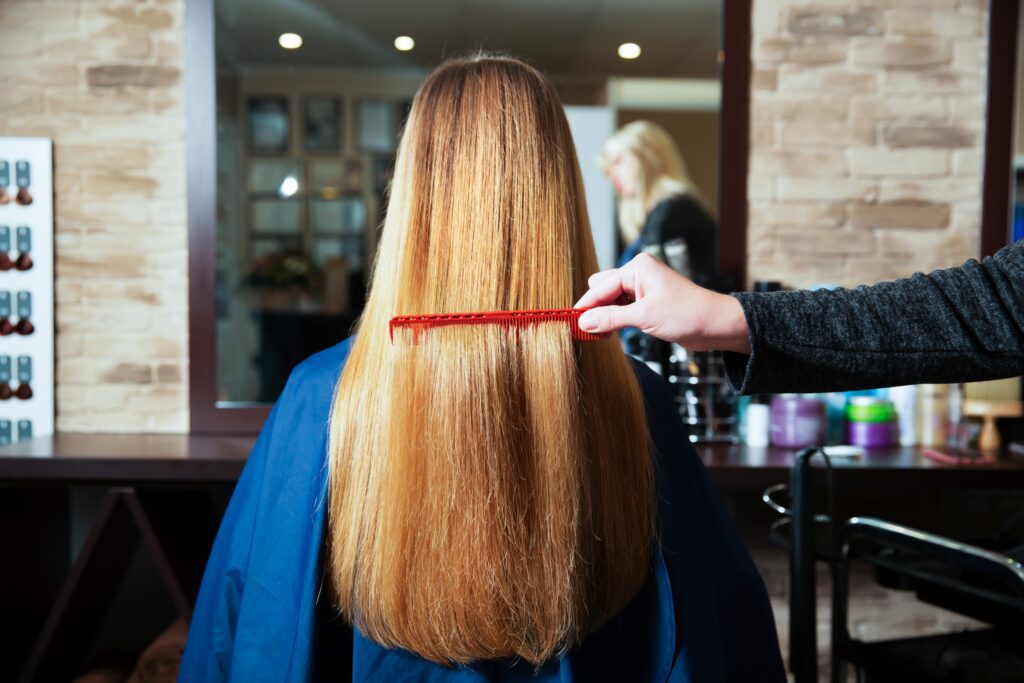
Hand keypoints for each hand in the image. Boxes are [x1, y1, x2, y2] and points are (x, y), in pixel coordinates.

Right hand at [574, 253, 751, 353]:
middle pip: (603, 289)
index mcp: (638, 268)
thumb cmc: (687, 314)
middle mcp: (639, 274)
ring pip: (612, 300)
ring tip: (597, 334)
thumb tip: (584, 322)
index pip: (601, 287)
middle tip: (584, 330)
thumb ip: (611, 319)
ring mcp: (644, 288)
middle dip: (594, 309)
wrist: (715, 325)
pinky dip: (615, 319)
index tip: (570, 322)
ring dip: (605, 316)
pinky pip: (623, 308)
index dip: (585, 306)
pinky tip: (610, 332)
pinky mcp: (649, 302)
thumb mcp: (643, 317)